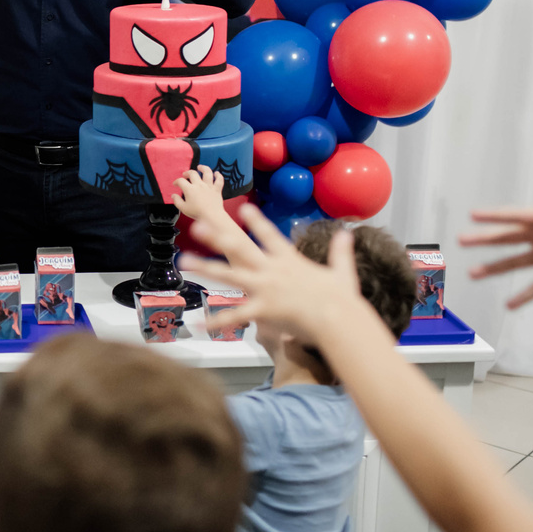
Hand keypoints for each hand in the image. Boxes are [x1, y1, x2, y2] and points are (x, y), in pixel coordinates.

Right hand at [172, 166, 226, 222]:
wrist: (211, 216)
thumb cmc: (198, 213)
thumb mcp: (183, 208)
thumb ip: (177, 201)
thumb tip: (173, 196)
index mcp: (190, 189)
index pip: (181, 181)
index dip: (177, 181)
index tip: (175, 184)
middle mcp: (199, 185)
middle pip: (193, 173)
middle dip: (188, 173)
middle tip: (185, 175)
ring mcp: (209, 186)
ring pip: (207, 172)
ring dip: (203, 168)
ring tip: (200, 167)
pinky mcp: (217, 190)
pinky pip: (219, 180)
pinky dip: (219, 175)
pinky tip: (217, 173)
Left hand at [181, 204, 363, 342]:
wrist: (339, 317)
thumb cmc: (343, 298)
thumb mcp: (342, 271)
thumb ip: (341, 252)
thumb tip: (347, 233)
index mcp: (289, 260)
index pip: (270, 236)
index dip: (256, 221)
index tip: (243, 209)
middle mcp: (273, 270)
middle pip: (239, 248)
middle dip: (217, 237)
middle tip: (198, 225)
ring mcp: (265, 288)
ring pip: (228, 275)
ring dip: (205, 267)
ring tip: (185, 261)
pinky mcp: (264, 308)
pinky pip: (237, 315)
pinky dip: (220, 321)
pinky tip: (202, 323)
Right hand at [460, 161, 532, 308]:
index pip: (516, 217)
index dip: (495, 216)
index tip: (473, 215)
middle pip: (507, 239)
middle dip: (484, 240)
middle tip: (461, 239)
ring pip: (514, 263)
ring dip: (493, 268)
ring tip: (472, 273)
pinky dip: (523, 296)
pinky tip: (509, 304)